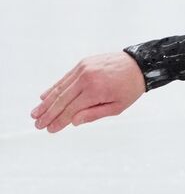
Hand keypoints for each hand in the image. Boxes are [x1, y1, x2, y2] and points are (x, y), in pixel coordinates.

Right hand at [31, 51, 145, 132]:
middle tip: (37, 124)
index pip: (71, 109)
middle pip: (62, 99)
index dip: (59, 120)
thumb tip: (73, 122)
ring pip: (60, 88)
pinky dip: (54, 88)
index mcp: (95, 90)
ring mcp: (82, 68)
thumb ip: (94, 114)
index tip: (49, 130)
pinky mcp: (82, 64)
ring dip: (46, 102)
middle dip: (48, 113)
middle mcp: (85, 78)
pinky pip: (65, 78)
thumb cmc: (130, 88)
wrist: (139, 64)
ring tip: (35, 113)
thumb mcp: (118, 107)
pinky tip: (44, 97)